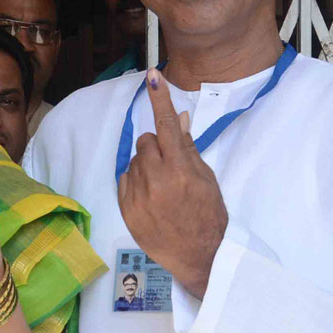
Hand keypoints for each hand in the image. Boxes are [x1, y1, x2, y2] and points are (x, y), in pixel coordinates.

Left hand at [117, 69, 227, 298]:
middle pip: (145, 142)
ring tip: (162, 188)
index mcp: (181, 170)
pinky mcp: (126, 208)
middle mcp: (157, 180)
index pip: (167, 125)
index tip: (152, 76)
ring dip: (146, 166)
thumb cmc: (208, 215)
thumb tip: (180, 118)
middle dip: (156, 148)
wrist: (198, 255)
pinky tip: (151, 198)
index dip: (160, 98)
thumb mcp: (206, 179)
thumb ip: (189, 148)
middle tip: (169, 166)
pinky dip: (135, 182)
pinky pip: (124, 179)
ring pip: (134, 160)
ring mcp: (138, 195)